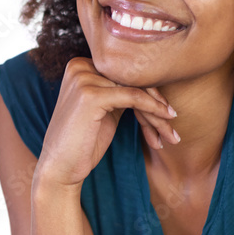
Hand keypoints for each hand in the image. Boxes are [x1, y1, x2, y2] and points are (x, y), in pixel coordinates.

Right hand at [37, 57, 178, 188]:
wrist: (60, 168)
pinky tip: (167, 119)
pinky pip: (133, 97)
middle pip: (131, 78)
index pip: (125, 72)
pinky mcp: (91, 94)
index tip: (167, 112)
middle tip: (173, 122)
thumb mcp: (105, 110)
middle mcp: (79, 66)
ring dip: (158, 111)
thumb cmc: (83, 142)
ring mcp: (83, 78)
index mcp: (80, 65)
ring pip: (136, 88)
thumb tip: (154, 82)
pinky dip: (153, 108)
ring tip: (172, 132)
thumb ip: (120, 92)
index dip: (149, 91)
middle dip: (156, 101)